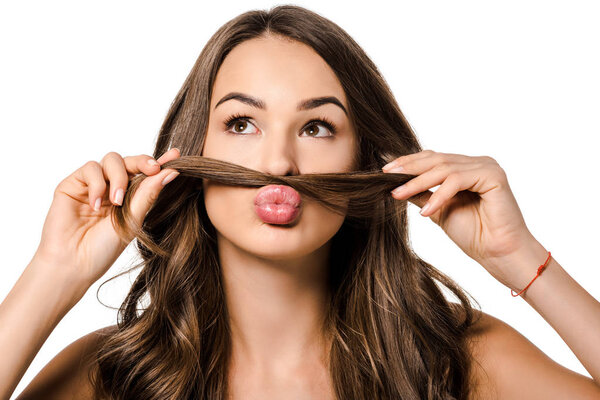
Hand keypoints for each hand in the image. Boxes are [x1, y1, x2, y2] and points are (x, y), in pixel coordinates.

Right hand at [33, 148, 180, 290]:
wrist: (74, 264)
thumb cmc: (104, 248)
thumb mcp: (133, 220)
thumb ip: (149, 194)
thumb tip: (172, 172)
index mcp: (131, 197)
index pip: (147, 174)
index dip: (160, 162)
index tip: (176, 155)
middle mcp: (113, 187)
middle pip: (130, 161)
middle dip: (143, 162)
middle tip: (153, 169)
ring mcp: (93, 185)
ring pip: (112, 159)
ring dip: (119, 178)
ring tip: (116, 202)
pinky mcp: (73, 184)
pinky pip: (90, 168)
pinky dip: (97, 184)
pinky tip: (96, 205)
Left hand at [383, 149, 539, 287]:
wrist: (498, 254)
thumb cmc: (473, 234)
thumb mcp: (437, 210)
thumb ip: (421, 194)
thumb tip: (394, 184)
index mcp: (465, 168)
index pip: (432, 158)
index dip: (408, 163)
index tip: (384, 171)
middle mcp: (476, 163)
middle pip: (436, 159)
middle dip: (408, 168)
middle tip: (386, 175)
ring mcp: (486, 166)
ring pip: (443, 168)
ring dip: (417, 182)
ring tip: (398, 194)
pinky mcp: (493, 175)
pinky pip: (457, 180)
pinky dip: (439, 195)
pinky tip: (426, 212)